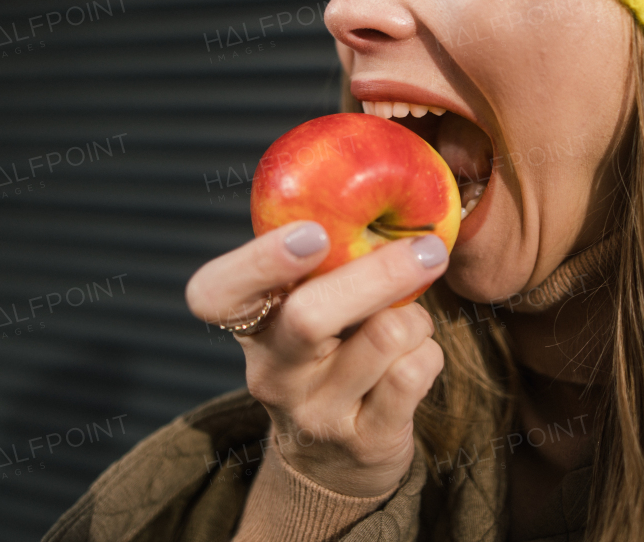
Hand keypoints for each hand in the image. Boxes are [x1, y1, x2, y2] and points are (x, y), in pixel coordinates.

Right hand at [185, 221, 448, 496]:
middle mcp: (271, 371)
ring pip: (383, 337)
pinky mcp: (362, 441)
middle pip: (311, 315)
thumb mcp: (308, 306)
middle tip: (426, 248)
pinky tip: (414, 356)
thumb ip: (327, 259)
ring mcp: (314, 412)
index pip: (215, 294)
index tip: (312, 233)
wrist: (331, 461)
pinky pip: (413, 374)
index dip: (259, 261)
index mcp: (250, 323)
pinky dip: (429, 352)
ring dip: (415, 318)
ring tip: (407, 322)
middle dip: (379, 274)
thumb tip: (385, 183)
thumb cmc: (328, 353)